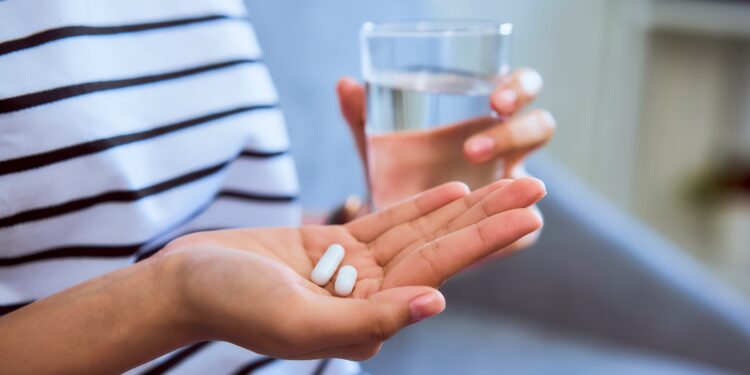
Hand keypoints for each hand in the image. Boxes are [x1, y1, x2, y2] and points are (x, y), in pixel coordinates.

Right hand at [159, 179, 544, 360]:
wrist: (187, 281)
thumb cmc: (233, 304)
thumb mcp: (299, 320)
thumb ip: (368, 319)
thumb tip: (435, 304)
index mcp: (367, 321)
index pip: (438, 275)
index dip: (485, 242)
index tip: (529, 217)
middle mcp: (369, 298)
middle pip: (440, 250)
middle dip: (489, 218)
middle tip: (536, 187)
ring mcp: (354, 272)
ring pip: (419, 233)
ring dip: (463, 206)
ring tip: (507, 181)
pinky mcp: (335, 247)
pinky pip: (386, 224)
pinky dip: (418, 207)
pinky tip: (452, 190)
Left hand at [337, 68, 554, 251]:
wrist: (392, 231)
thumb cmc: (395, 174)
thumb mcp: (378, 147)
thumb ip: (363, 117)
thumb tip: (345, 84)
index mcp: (486, 118)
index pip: (521, 90)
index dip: (519, 88)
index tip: (494, 100)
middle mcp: (505, 151)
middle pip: (540, 127)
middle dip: (519, 130)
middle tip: (480, 145)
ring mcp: (507, 194)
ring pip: (531, 185)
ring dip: (514, 187)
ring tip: (480, 193)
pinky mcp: (506, 235)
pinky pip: (521, 236)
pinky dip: (507, 237)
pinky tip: (488, 242)